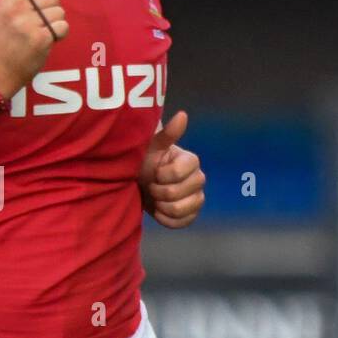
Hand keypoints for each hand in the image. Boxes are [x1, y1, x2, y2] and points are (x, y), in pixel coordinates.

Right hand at [0, 0, 67, 96]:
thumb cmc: (5, 34)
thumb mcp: (8, 5)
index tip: (41, 2)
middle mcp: (17, 7)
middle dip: (51, 9)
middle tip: (38, 22)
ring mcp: (28, 23)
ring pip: (60, 11)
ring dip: (55, 22)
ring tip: (41, 31)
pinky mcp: (39, 39)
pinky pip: (63, 27)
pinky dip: (59, 34)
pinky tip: (47, 38)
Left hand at [138, 111, 205, 227]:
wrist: (138, 182)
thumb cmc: (145, 161)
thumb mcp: (151, 146)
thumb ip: (168, 134)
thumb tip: (182, 114)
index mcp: (191, 161)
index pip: (181, 172)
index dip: (163, 175)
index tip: (154, 172)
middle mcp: (198, 179)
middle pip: (179, 194)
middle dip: (159, 192)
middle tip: (151, 185)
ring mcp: (196, 198)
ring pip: (181, 210)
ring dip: (162, 206)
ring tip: (154, 198)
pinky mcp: (191, 214)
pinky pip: (182, 223)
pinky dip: (165, 219)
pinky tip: (158, 210)